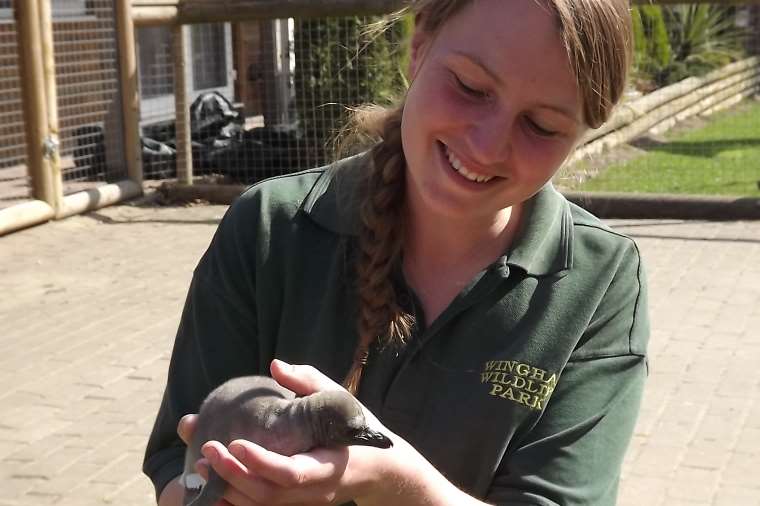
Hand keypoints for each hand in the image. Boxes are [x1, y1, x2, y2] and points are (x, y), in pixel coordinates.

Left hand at [193, 360, 407, 504]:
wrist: (376, 469)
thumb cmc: (356, 426)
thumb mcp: (339, 400)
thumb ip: (309, 382)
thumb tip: (275, 365)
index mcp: (328, 465)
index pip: (291, 472)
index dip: (261, 462)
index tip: (235, 442)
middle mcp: (313, 490)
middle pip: (268, 493)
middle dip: (233, 474)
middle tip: (206, 449)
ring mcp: (301, 501)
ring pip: (260, 505)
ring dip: (227, 489)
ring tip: (199, 465)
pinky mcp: (291, 503)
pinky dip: (233, 501)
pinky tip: (209, 485)